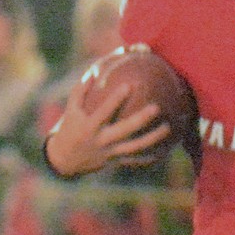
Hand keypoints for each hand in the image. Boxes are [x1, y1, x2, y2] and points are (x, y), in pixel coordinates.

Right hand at [45, 75, 169, 176]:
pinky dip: (151, 156)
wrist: (66, 160)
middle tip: (157, 107)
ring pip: (136, 147)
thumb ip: (81, 91)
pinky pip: (136, 160)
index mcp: (89, 126)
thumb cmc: (70, 128)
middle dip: (142, 119)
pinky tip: (166, 149)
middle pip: (125, 130)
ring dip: (153, 138)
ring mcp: (111, 152)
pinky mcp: (117, 162)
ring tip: (168, 127)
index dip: (116, 99)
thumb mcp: (70, 110)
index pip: (104, 111)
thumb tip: (95, 72)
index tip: (129, 85)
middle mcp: (101, 140)